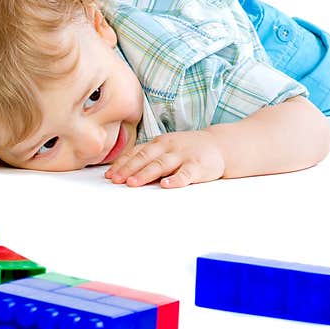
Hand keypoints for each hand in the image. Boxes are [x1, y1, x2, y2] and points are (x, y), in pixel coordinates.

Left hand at [104, 130, 225, 188]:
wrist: (220, 145)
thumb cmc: (188, 149)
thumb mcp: (167, 147)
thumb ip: (149, 156)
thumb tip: (123, 172)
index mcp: (159, 143)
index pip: (137, 152)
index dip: (123, 164)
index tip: (109, 175)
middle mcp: (169, 147)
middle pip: (146, 158)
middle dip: (129, 169)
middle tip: (115, 180)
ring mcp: (183, 155)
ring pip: (162, 165)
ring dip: (146, 174)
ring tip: (132, 183)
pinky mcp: (198, 166)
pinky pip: (186, 173)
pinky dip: (176, 179)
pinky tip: (166, 185)